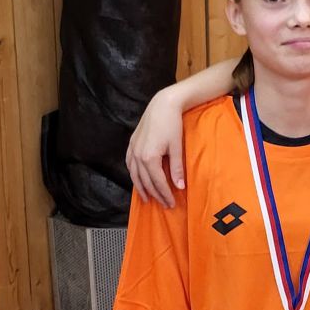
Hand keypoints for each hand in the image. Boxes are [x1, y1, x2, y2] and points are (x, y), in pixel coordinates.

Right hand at [126, 91, 187, 207]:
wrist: (162, 105)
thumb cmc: (172, 124)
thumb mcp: (177, 147)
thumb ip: (176, 168)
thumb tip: (180, 187)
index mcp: (149, 158)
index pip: (158, 183)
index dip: (165, 195)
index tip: (172, 203)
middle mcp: (138, 156)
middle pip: (146, 181)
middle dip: (156, 194)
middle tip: (164, 204)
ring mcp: (132, 150)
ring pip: (134, 175)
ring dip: (141, 188)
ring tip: (147, 198)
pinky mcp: (131, 143)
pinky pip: (129, 164)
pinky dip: (133, 174)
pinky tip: (137, 179)